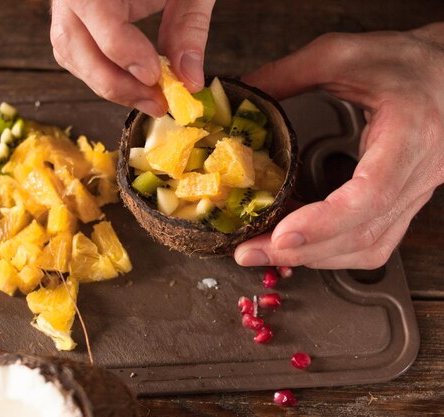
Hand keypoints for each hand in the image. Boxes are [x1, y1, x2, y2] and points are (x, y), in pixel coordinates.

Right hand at [50, 0, 215, 116]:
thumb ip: (188, 27)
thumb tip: (189, 82)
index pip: (94, 10)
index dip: (122, 49)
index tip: (154, 76)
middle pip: (71, 42)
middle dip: (114, 82)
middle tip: (157, 102)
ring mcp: (66, 5)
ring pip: (69, 54)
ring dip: (109, 85)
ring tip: (150, 99)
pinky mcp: (72, 21)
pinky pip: (75, 55)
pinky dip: (103, 76)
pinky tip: (135, 86)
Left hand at [234, 23, 443, 268]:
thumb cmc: (406, 61)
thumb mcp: (342, 53)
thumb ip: (288, 73)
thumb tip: (241, 94)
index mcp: (410, 132)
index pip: (372, 193)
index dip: (325, 221)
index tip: (281, 235)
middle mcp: (417, 173)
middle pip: (362, 233)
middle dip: (301, 250)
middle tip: (249, 251)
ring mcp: (414, 194)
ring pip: (368, 247)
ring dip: (312, 257)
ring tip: (262, 250)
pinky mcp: (402, 202)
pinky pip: (372, 242)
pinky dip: (330, 251)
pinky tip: (296, 243)